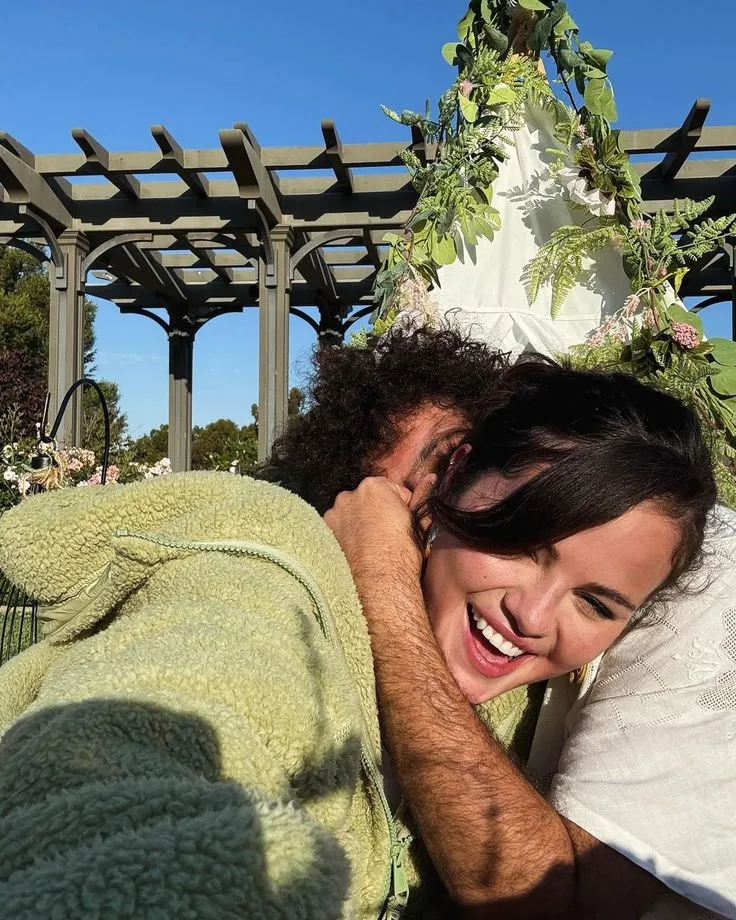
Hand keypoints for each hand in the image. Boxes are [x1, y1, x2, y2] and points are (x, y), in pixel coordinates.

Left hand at [325, 475, 434, 608]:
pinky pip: (339, 529)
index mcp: (375, 487)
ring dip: (359, 523)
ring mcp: (335, 514)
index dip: (400, 506)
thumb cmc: (402, 554)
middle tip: (386, 534)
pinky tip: (357, 550)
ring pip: (351, 514)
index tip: (402, 521)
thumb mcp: (418, 524)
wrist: (379, 582)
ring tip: (371, 545)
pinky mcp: (325, 533)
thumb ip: (422, 499)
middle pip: (368, 500)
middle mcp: (350, 495)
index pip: (392, 490)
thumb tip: (431, 480)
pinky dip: (346, 536)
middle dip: (376, 512)